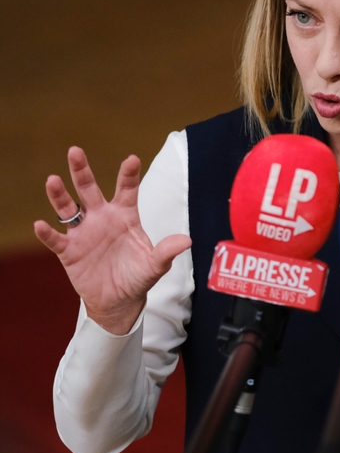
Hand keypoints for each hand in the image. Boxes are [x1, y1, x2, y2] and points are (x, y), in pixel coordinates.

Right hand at [34, 147, 191, 334]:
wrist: (119, 300)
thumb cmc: (138, 276)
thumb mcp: (155, 265)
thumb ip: (167, 251)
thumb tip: (187, 240)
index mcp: (125, 216)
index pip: (127, 190)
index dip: (128, 174)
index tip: (131, 159)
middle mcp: (102, 218)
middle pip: (90, 190)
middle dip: (82, 171)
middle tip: (75, 151)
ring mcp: (84, 233)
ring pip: (68, 208)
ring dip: (60, 195)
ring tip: (53, 180)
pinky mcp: (69, 251)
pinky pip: (56, 239)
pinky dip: (48, 232)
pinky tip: (40, 224)